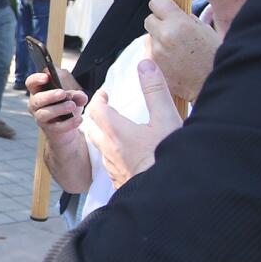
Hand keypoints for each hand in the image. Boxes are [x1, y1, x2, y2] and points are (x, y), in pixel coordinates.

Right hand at [27, 68, 86, 139]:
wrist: (71, 123)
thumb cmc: (67, 103)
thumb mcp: (73, 94)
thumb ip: (76, 92)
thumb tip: (77, 96)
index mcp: (39, 90)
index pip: (31, 82)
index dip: (36, 79)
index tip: (47, 77)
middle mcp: (36, 104)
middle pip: (36, 99)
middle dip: (49, 96)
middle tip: (63, 93)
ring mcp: (41, 118)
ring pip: (44, 114)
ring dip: (59, 109)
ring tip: (72, 105)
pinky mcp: (50, 130)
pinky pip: (57, 127)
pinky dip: (69, 123)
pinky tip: (79, 119)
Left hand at [86, 60, 180, 187]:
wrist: (166, 197)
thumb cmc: (166, 157)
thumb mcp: (165, 118)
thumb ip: (155, 90)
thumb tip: (145, 64)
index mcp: (116, 131)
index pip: (97, 109)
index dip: (99, 98)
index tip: (105, 94)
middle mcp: (109, 150)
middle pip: (93, 128)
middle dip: (97, 115)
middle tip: (106, 108)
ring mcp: (113, 168)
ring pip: (100, 147)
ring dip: (104, 135)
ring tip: (116, 130)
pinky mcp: (120, 182)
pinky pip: (110, 163)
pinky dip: (113, 153)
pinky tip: (127, 155)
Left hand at [144, 0, 218, 101]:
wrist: (213, 84)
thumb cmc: (214, 57)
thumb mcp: (205, 29)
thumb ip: (186, 18)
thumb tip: (174, 13)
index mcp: (178, 23)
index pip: (156, 2)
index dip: (162, 5)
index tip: (166, 10)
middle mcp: (164, 37)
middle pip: (149, 20)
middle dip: (159, 23)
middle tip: (172, 31)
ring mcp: (156, 54)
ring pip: (149, 39)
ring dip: (158, 40)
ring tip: (176, 49)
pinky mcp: (154, 69)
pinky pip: (149, 56)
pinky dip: (158, 56)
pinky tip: (173, 61)